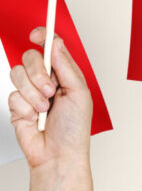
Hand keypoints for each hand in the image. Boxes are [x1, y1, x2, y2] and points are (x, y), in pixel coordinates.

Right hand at [8, 27, 91, 171]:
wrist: (59, 155)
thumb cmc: (74, 129)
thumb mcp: (79, 93)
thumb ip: (66, 66)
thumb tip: (55, 43)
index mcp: (64, 74)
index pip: (50, 48)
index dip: (43, 37)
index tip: (37, 34)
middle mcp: (46, 81)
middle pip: (30, 57)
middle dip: (39, 73)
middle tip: (50, 90)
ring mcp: (30, 93)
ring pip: (18, 75)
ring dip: (33, 93)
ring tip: (45, 108)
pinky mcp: (17, 106)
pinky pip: (13, 95)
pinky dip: (26, 108)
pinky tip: (35, 118)